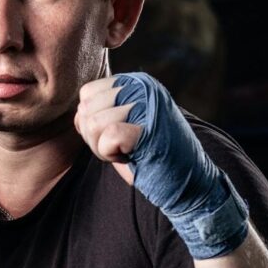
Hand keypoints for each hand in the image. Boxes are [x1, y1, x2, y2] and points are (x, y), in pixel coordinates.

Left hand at [75, 72, 248, 258]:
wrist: (189, 184)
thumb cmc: (153, 157)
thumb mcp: (125, 126)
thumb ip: (103, 112)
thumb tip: (78, 113)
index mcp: (138, 82)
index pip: (88, 93)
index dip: (91, 121)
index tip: (115, 137)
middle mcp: (144, 87)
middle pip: (87, 108)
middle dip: (93, 137)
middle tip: (121, 148)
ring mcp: (149, 105)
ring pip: (94, 122)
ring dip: (102, 148)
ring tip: (127, 153)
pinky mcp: (150, 127)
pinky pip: (107, 136)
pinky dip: (110, 154)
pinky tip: (129, 157)